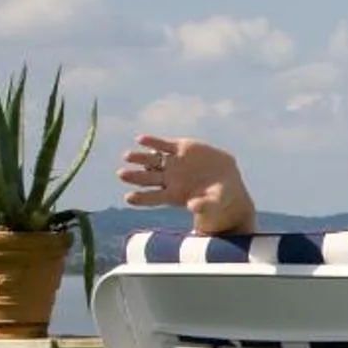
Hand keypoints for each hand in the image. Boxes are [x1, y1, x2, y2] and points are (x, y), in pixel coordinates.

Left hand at [118, 134, 255, 236]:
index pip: (154, 197)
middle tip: (121, 175)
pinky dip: (152, 142)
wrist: (227, 176)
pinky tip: (141, 139)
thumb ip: (204, 206)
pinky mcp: (180, 148)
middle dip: (134, 177)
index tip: (128, 198)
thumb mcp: (215, 202)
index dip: (142, 198)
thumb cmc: (219, 196)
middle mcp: (169, 178)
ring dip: (138, 158)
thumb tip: (192, 207)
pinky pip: (163, 144)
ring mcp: (173, 162)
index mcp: (174, 195)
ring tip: (127, 156)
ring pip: (151, 160)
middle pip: (147, 178)